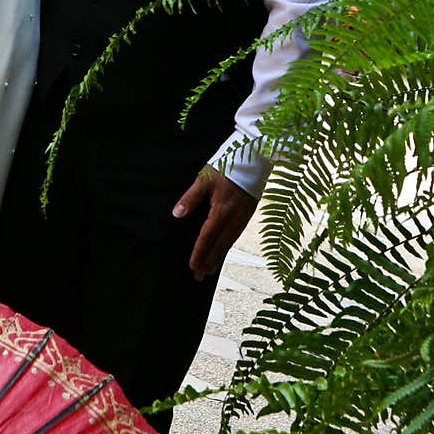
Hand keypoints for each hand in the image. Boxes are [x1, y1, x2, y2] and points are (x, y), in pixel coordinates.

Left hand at [172, 166, 256, 281]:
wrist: (256, 156)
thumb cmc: (228, 164)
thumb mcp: (205, 178)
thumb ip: (191, 197)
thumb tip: (177, 214)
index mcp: (221, 209)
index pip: (207, 236)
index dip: (200, 252)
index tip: (193, 266)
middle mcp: (234, 216)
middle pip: (220, 244)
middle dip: (209, 261)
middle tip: (199, 277)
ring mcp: (244, 215)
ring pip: (230, 241)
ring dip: (219, 256)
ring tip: (210, 269)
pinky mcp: (250, 212)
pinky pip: (237, 234)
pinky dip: (229, 245)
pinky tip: (225, 250)